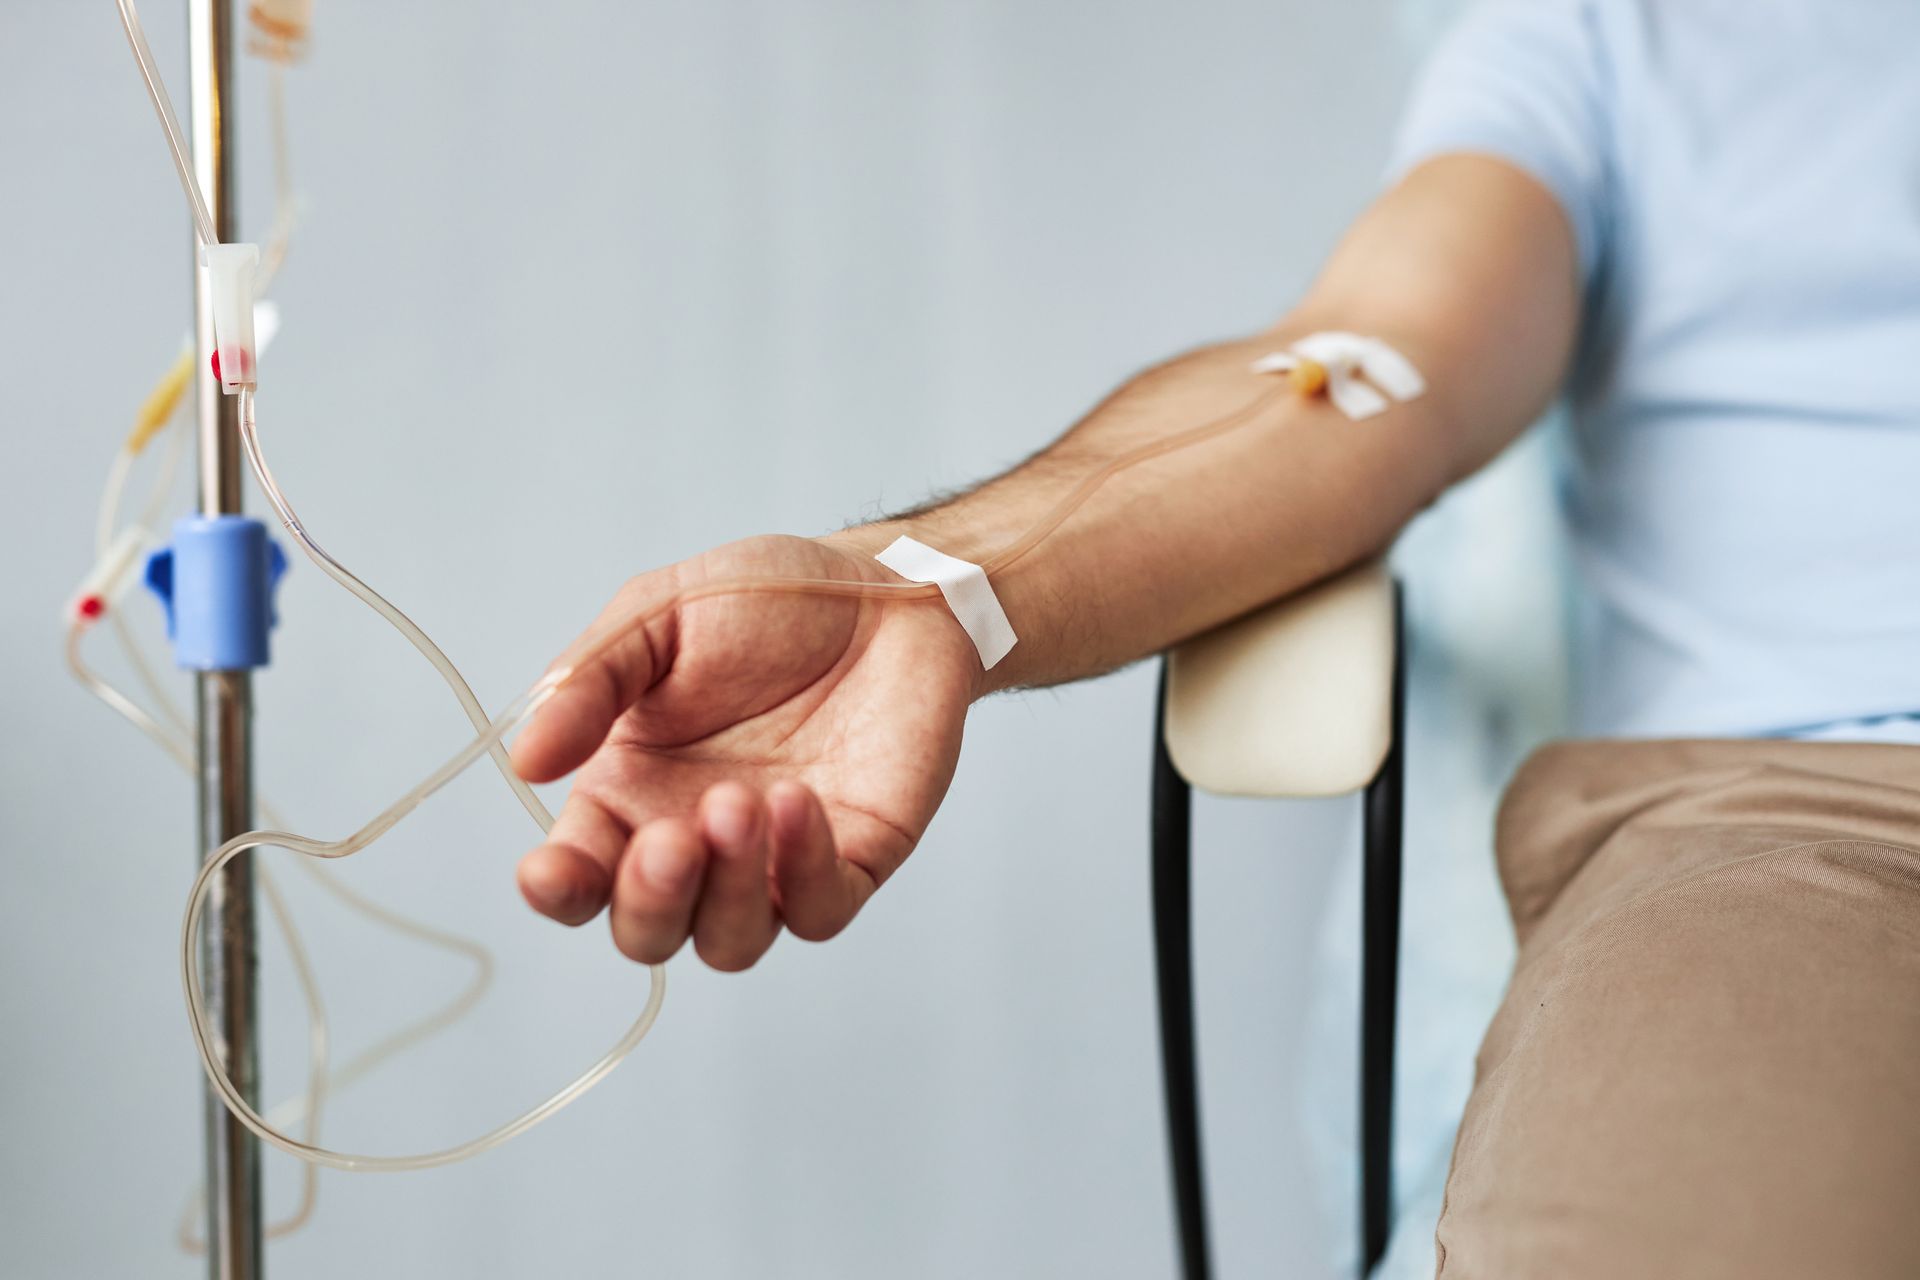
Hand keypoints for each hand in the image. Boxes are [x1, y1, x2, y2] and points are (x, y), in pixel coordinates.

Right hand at [511, 534, 979, 970]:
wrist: (882, 588)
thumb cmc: (766, 600)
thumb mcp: (659, 616)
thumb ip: (591, 682)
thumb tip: (526, 762)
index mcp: (630, 793)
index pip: (578, 875)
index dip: (558, 889)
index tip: (548, 870)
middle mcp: (695, 843)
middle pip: (647, 932)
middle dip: (650, 901)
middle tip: (672, 838)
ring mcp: (774, 861)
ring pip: (729, 941)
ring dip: (725, 892)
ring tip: (741, 801)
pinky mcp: (852, 860)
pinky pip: (818, 911)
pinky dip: (800, 872)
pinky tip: (796, 801)